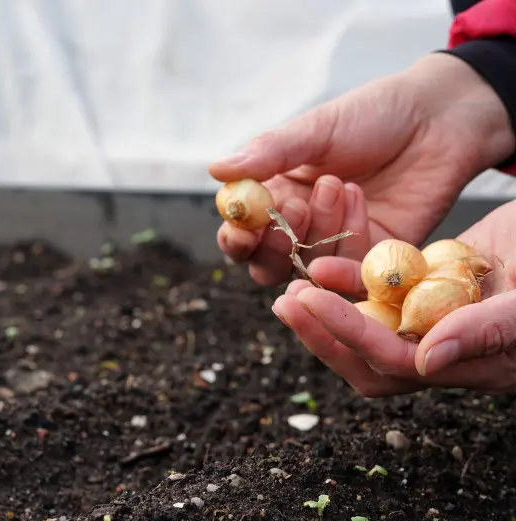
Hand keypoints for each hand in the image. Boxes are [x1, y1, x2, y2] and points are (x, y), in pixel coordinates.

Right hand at [211, 53, 514, 286]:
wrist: (439, 119)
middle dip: (271, 247)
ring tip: (339, 183)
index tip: (240, 229)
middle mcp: (301, 226)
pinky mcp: (373, 258)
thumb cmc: (371, 116)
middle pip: (266, 263)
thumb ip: (268, 153)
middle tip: (290, 214)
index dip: (236, 235)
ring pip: (307, 268)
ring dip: (316, 232)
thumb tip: (214, 170)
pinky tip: (358, 201)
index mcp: (277, 193)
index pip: (243, 230)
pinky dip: (347, 244)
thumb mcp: (315, 129)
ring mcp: (336, 245)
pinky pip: (349, 270)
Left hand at [271, 197, 515, 396]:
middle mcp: (444, 349)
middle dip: (323, 333)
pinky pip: (381, 292)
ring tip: (290, 288)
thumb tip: (425, 361)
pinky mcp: (430, 288)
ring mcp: (434, 318)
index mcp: (470, 364)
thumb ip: (490, 331)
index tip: (306, 303)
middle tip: (285, 303)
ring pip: (367, 325)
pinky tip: (324, 263)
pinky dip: (351, 278)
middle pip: (367, 357)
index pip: (392, 362)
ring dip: (327, 309)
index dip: (346, 335)